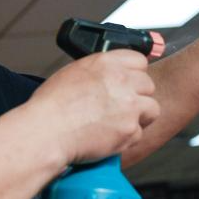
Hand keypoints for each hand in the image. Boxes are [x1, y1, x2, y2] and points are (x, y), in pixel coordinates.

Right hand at [30, 50, 159, 163]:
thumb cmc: (51, 106)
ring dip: (139, 116)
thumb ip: (98, 72)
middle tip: (123, 106)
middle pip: (148, 85)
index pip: (139, 60)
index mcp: (106, 63)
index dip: (135, 73)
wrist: (47, 130)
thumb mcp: (73, 73)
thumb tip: (106, 77)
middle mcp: (121, 81)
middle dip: (138, 96)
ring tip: (121, 122)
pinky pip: (139, 133)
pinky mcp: (130, 129)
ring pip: (152, 109)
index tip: (130, 82)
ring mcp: (129, 105)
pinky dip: (127, 138)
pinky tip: (110, 136)